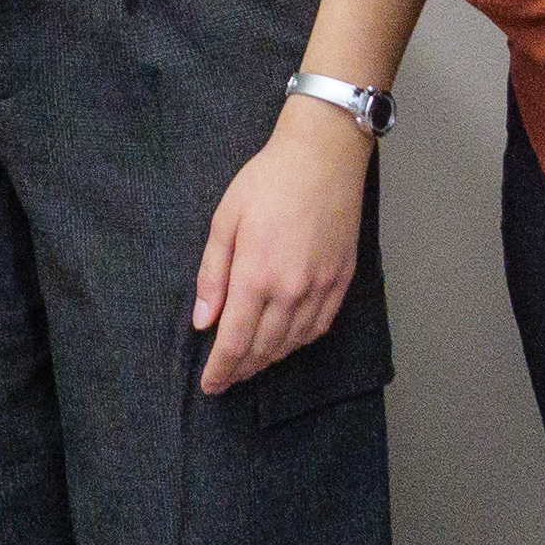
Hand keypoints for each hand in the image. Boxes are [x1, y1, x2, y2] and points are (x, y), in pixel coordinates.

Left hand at [190, 98, 372, 390]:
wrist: (323, 158)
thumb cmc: (267, 182)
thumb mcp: (224, 220)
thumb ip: (212, 275)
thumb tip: (202, 321)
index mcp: (256, 275)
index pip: (235, 341)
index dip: (221, 370)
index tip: (210, 387)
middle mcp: (292, 290)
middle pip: (264, 349)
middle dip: (241, 370)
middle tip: (225, 378)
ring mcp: (321, 288)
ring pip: (292, 343)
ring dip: (268, 360)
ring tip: (250, 365)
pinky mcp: (341, 281)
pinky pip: (319, 328)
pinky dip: (298, 343)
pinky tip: (285, 343)